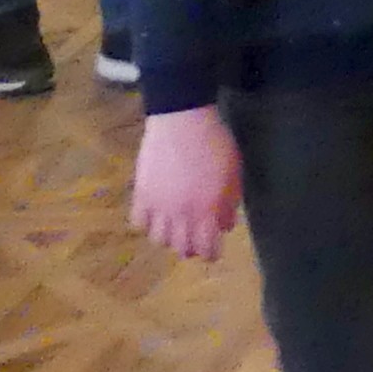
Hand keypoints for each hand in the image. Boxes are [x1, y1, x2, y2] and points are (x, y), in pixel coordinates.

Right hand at [131, 108, 242, 256]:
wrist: (182, 118)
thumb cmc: (214, 142)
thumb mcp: (233, 171)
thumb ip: (230, 202)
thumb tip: (225, 226)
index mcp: (207, 210)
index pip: (207, 249)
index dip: (211, 253)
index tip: (213, 250)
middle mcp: (181, 215)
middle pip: (182, 249)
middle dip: (191, 247)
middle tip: (195, 237)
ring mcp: (158, 206)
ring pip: (159, 240)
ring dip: (169, 237)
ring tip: (174, 226)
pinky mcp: (141, 194)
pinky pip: (139, 222)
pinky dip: (147, 223)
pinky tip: (155, 214)